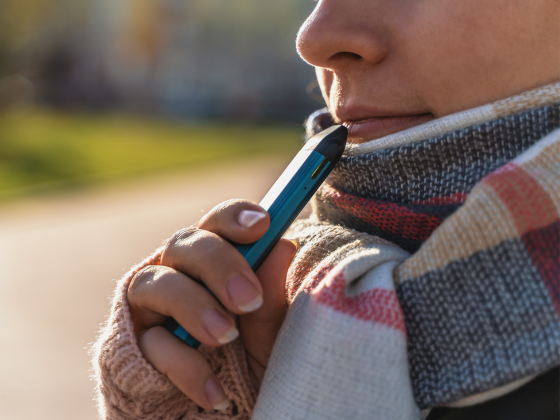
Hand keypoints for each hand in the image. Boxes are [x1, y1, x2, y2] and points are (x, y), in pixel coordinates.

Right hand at [127, 199, 296, 410]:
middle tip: (247, 299)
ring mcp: (152, 304)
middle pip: (184, 243)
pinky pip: (150, 343)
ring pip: (154, 283)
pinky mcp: (134, 342)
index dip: (234, 216)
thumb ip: (272, 296)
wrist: (226, 407)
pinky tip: (215, 391)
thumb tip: (283, 247)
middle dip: (218, 265)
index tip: (262, 225)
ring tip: (226, 337)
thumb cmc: (251, 357)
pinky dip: (184, 365)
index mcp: (215, 259)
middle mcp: (178, 271)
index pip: (217, 222)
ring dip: (193, 306)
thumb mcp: (269, 333)